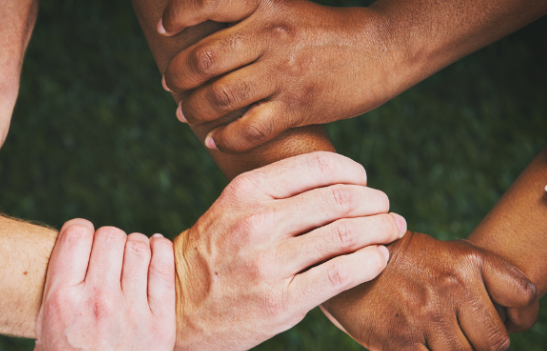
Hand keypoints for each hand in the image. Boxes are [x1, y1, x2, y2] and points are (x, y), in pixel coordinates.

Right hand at [34, 220, 175, 350]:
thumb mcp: (44, 336)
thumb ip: (58, 297)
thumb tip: (70, 266)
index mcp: (61, 300)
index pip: (75, 233)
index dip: (82, 234)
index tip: (87, 247)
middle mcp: (96, 299)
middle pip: (109, 235)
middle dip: (110, 241)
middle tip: (112, 259)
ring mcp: (131, 310)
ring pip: (138, 245)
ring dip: (135, 247)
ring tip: (133, 260)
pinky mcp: (160, 323)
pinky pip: (164, 265)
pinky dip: (160, 251)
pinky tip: (155, 254)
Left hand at [159, 1, 396, 151]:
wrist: (381, 48)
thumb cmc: (326, 30)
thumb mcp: (286, 6)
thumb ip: (249, 15)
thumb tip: (205, 29)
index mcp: (265, 3)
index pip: (206, 1)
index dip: (178, 14)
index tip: (166, 29)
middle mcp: (270, 34)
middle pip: (203, 59)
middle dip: (177, 76)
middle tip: (170, 85)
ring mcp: (284, 72)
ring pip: (219, 97)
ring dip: (193, 110)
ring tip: (185, 115)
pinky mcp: (298, 106)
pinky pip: (248, 129)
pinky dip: (224, 138)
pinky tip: (214, 140)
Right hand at [173, 151, 401, 350]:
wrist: (178, 310)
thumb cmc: (213, 258)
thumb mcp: (231, 209)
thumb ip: (275, 194)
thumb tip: (338, 183)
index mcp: (246, 192)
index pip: (319, 167)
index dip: (354, 173)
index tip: (365, 183)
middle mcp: (257, 222)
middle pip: (340, 199)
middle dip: (376, 202)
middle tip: (388, 210)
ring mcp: (269, 264)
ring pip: (346, 234)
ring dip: (382, 230)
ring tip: (392, 230)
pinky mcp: (281, 302)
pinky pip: (342, 273)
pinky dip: (370, 262)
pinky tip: (377, 259)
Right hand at [322, 231, 537, 350]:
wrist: (343, 258)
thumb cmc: (399, 263)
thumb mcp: (444, 252)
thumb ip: (477, 279)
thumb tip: (512, 321)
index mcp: (469, 260)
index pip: (525, 296)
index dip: (522, 320)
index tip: (508, 326)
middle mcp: (452, 287)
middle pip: (496, 345)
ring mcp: (426, 315)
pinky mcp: (398, 340)